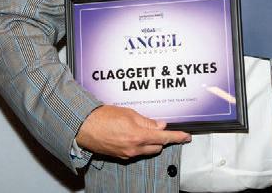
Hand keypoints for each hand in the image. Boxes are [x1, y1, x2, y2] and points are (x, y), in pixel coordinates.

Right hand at [75, 104, 190, 159]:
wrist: (85, 127)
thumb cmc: (104, 117)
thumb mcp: (130, 113)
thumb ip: (147, 121)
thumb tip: (160, 125)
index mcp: (139, 136)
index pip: (164, 138)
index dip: (178, 137)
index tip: (186, 137)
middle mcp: (134, 148)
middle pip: (157, 146)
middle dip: (161, 138)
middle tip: (157, 126)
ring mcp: (127, 154)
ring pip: (147, 150)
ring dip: (150, 141)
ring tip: (141, 128)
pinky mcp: (120, 156)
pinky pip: (136, 152)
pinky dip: (139, 144)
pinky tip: (132, 134)